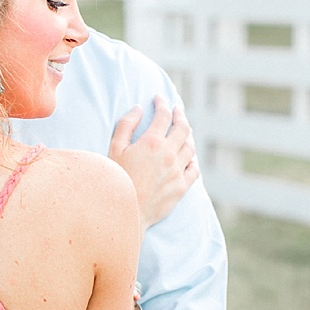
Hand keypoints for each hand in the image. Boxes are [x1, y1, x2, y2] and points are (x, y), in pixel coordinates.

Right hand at [109, 98, 197, 227]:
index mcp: (152, 143)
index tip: (158, 98)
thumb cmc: (115, 178)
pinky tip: (188, 157)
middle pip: (183, 128)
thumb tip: (138, 108)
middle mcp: (169, 154)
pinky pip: (194, 169)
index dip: (162, 103)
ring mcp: (177, 171)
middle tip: (176, 110)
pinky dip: (192, 159)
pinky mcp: (181, 187)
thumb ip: (126, 125)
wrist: (125, 211)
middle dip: (180, 115)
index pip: (163, 115)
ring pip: (190, 147)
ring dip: (188, 135)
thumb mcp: (114, 148)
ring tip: (183, 131)